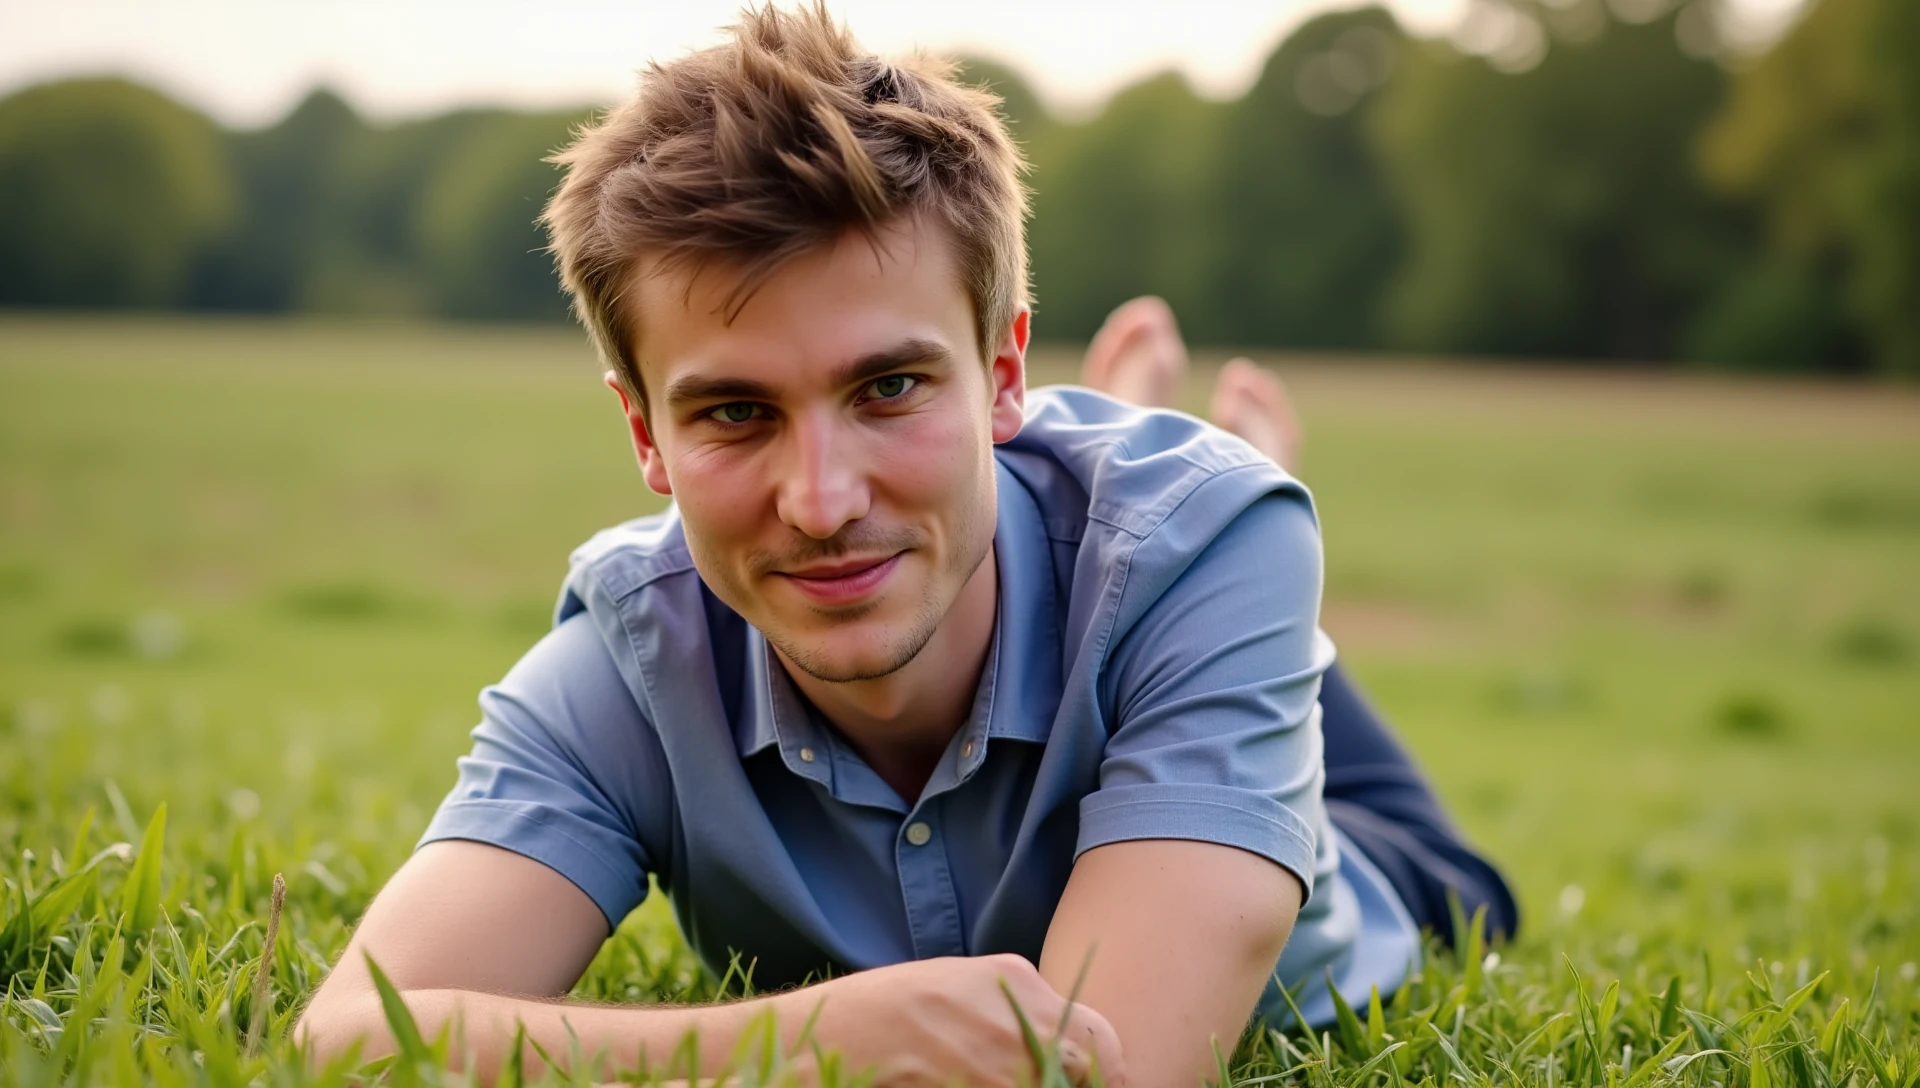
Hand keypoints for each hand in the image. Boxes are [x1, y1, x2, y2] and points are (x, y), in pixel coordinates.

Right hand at [773, 953, 1127, 1086]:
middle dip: (1075, 1083)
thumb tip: (1053, 1040)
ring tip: (987, 1077)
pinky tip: (960, 1084)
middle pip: (1087, 1069)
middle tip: (1059, 1085)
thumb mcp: (959, 985)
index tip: (1097, 1086)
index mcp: (1018, 980)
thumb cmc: (884, 1010)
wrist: (828, 1036)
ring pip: (1046, 1083)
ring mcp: (1002, 1067)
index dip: (1105, 1074)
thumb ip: (1012, 1006)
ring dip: (1032, 1084)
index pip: (1102, 1039)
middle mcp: (1020, 1021)